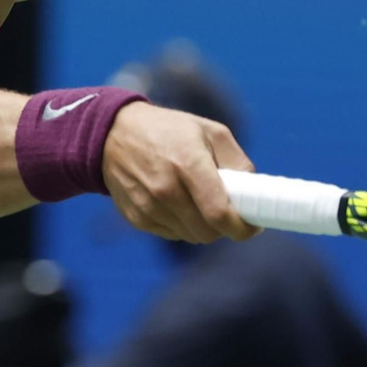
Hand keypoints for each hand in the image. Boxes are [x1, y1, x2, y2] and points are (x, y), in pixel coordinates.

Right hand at [101, 103, 260, 243]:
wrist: (113, 134)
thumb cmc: (168, 130)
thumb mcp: (209, 131)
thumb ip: (237, 161)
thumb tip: (252, 192)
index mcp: (188, 163)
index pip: (219, 214)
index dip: (242, 228)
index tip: (253, 226)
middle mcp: (166, 189)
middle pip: (208, 232)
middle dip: (224, 226)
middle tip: (228, 210)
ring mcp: (148, 206)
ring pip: (192, 236)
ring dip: (203, 226)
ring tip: (199, 201)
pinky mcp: (137, 218)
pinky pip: (173, 234)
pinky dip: (182, 225)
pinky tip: (177, 203)